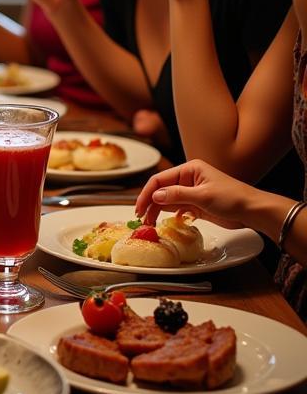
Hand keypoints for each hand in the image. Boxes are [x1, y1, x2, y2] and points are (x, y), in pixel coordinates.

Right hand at [135, 159, 250, 229]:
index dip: (147, 193)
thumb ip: (177, 195)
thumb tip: (154, 196)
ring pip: (167, 201)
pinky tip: (168, 222)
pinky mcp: (196, 205)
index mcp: (189, 169)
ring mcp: (192, 192)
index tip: (139, 207)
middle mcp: (188, 179)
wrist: (254, 212)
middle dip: (150, 204)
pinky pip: (177, 209)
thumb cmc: (233, 198)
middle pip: (161, 190)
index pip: (160, 179)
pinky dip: (170, 215)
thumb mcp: (203, 195)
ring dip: (158, 211)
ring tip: (150, 223)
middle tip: (142, 219)